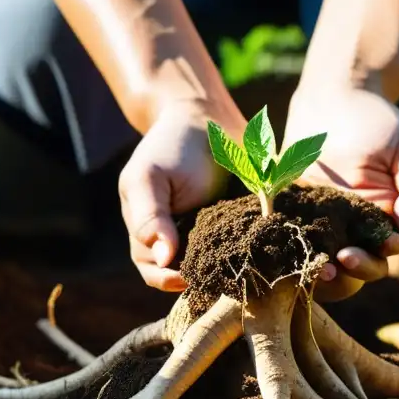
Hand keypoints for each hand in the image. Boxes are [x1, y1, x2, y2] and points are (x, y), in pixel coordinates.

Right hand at [118, 100, 243, 290]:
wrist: (206, 120)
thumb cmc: (172, 147)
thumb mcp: (150, 178)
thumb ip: (150, 217)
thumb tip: (162, 260)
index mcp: (146, 230)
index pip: (153, 270)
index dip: (169, 278)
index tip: (191, 276)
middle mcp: (172, 237)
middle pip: (182, 274)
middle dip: (199, 276)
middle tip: (220, 273)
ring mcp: (201, 233)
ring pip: (209, 266)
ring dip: (221, 267)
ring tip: (237, 264)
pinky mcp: (229, 227)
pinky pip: (233, 250)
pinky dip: (241, 251)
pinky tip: (252, 248)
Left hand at [283, 85, 398, 300]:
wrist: (333, 98)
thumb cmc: (378, 123)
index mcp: (385, 221)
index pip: (386, 253)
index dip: (383, 254)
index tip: (381, 243)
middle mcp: (354, 230)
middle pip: (358, 270)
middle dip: (356, 271)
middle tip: (344, 257)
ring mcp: (322, 226)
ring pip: (325, 267)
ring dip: (322, 274)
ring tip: (316, 267)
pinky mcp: (292, 216)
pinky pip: (291, 244)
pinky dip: (290, 254)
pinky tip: (289, 248)